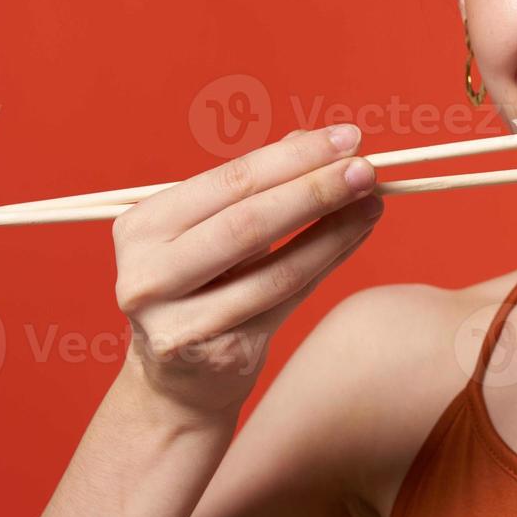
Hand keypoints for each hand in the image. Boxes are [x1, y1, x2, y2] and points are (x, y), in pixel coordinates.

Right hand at [110, 124, 381, 415]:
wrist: (176, 379)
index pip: (229, 181)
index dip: (294, 157)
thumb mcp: (210, 228)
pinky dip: (328, 262)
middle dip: (316, 190)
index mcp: (141, 227)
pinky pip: (288, 301)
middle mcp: (148, 275)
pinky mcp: (217, 354)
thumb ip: (255, 185)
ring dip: (335, 231)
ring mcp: (178, 321)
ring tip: (374, 203)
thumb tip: (313, 138)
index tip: (348, 138)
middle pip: (249, 223)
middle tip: (368, 169)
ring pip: (276, 270)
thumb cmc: (200, 285)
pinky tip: (356, 236)